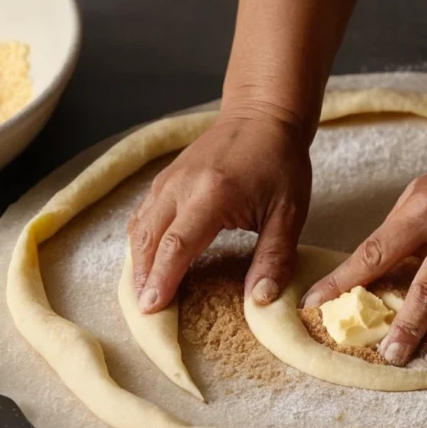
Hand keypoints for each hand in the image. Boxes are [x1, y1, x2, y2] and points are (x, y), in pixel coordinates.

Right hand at [128, 104, 311, 312]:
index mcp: (213, 194)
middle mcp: (182, 186)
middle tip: (143, 312)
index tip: (152, 309)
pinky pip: (142, 214)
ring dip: (137, 263)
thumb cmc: (280, 162)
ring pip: (139, 227)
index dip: (163, 279)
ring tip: (142, 294)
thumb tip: (260, 299)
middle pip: (148, 239)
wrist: (263, 115)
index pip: (177, 245)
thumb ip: (274, 257)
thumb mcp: (289, 213)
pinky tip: (146, 262)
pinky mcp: (165, 179)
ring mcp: (168, 180)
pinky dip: (140, 242)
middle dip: (143, 278)